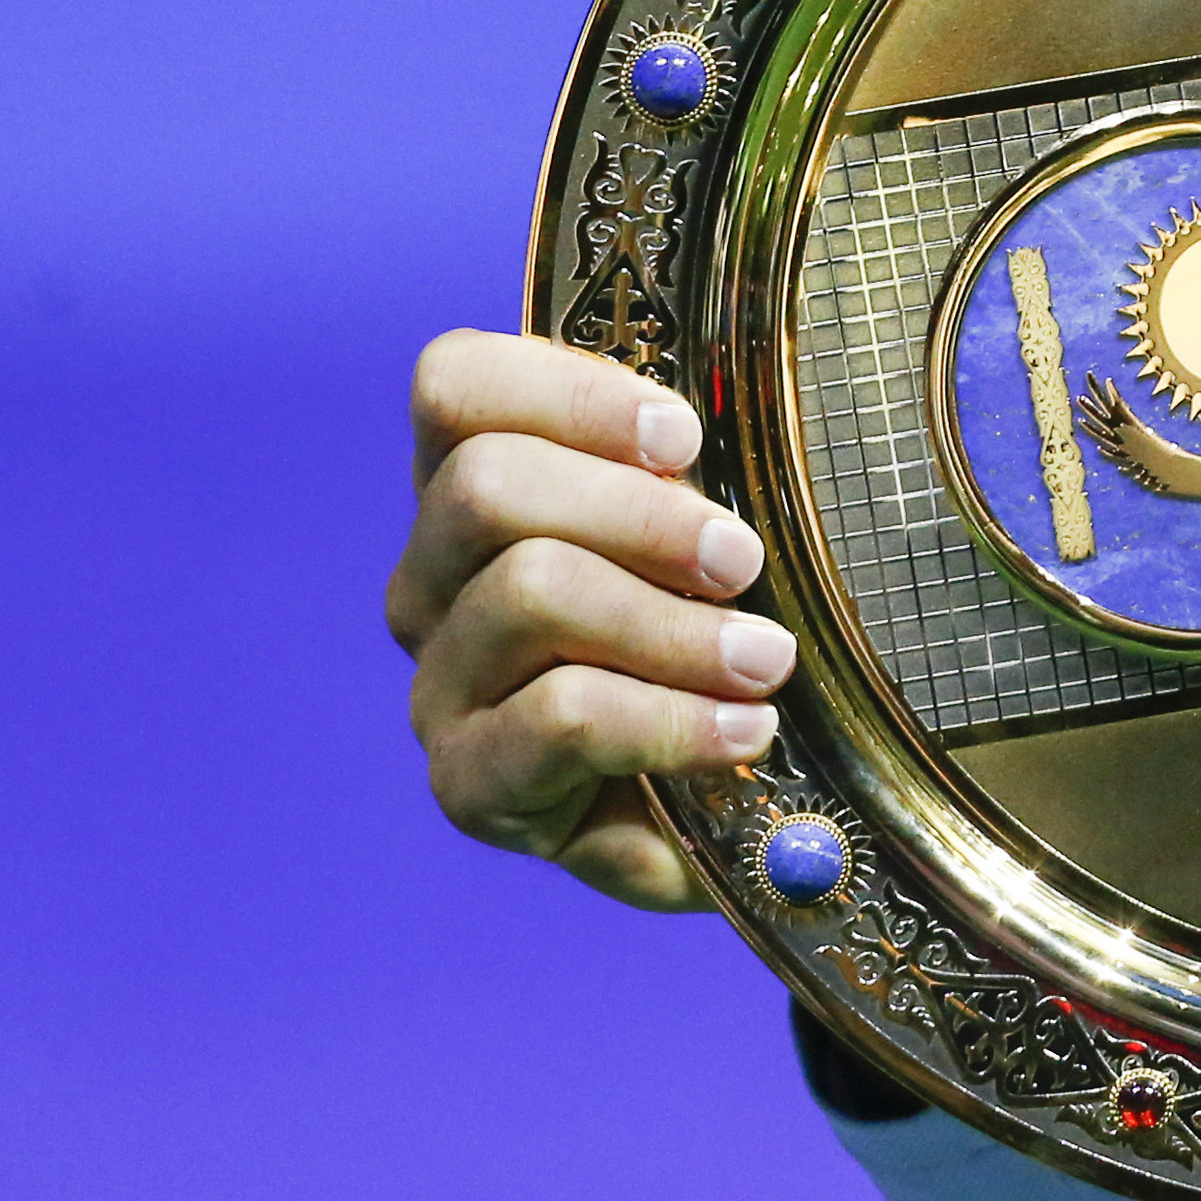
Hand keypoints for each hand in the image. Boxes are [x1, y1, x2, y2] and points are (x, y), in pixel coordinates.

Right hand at [389, 330, 791, 910]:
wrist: (728, 813)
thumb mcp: (719, 538)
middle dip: (639, 514)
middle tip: (742, 562)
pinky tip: (747, 730)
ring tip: (766, 661)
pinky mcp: (469, 781)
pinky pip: (561, 717)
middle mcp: (434, 578)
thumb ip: (700, 473)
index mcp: (481, 489)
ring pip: (528, 591)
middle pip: (486, 485)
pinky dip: (673, 719)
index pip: (453, 387)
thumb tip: (756, 399)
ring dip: (670, 624)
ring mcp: (442, 681)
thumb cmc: (724, 641)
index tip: (686, 437)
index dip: (568, 393)